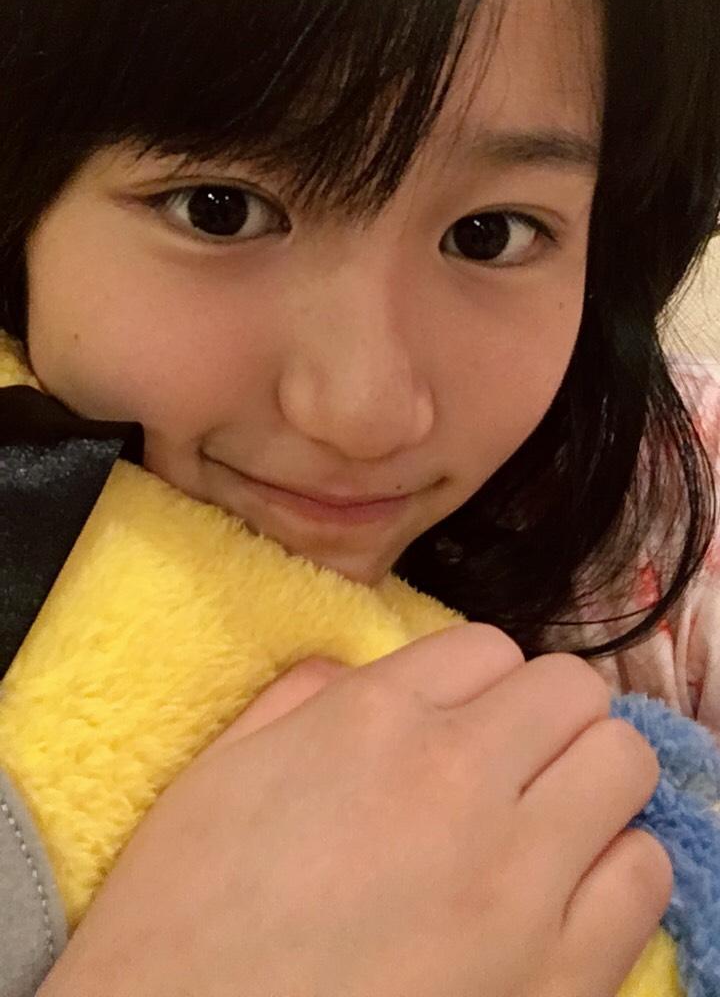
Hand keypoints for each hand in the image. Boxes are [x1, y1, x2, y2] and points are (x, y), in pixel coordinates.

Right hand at [39, 624, 670, 996]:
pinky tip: (562, 896)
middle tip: (513, 763)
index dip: (476, 684)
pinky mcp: (559, 975)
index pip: (489, 648)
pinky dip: (614, 870)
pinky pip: (644, 876)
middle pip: (573, 690)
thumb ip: (299, 701)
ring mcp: (518, 879)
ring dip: (588, 783)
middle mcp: (457, 779)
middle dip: (546, 716)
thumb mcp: (218, 777)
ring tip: (544, 825)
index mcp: (373, 722)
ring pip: (625, 765)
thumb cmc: (182, 924)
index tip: (460, 723)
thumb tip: (356, 673)